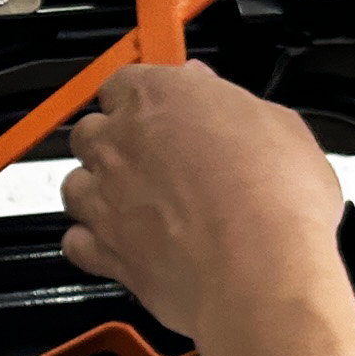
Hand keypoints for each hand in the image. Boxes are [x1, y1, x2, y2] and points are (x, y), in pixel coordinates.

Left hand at [58, 62, 354, 355]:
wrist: (262, 273)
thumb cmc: (277, 200)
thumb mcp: (279, 125)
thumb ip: (230, 103)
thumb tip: (213, 93)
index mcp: (158, 96)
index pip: (124, 82)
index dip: (143, 99)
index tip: (162, 110)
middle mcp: (119, 143)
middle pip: (90, 131)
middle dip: (115, 143)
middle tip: (154, 159)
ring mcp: (105, 199)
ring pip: (75, 186)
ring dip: (98, 192)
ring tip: (137, 205)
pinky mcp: (104, 252)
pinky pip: (77, 243)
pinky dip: (93, 244)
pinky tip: (123, 246)